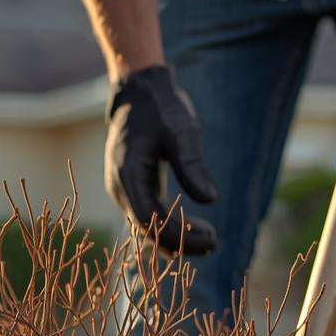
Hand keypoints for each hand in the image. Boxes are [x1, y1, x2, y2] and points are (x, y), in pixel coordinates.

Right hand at [105, 65, 217, 254]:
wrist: (139, 93)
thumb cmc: (161, 108)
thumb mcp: (181, 131)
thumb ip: (192, 165)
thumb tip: (209, 200)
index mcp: (128, 174)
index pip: (150, 220)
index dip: (179, 236)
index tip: (210, 238)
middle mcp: (121, 187)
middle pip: (147, 230)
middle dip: (181, 242)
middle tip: (214, 243)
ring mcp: (124, 190)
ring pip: (148, 227)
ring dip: (177, 237)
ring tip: (209, 238)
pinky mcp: (134, 188)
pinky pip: (150, 216)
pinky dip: (171, 225)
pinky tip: (195, 227)